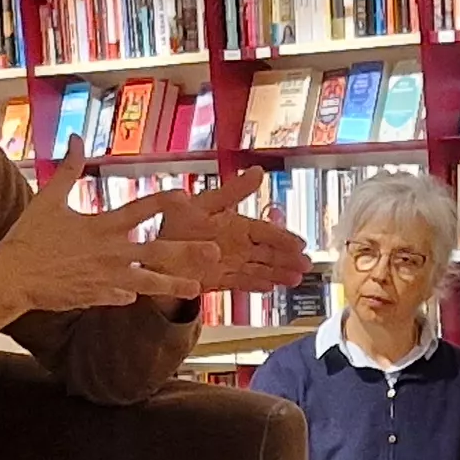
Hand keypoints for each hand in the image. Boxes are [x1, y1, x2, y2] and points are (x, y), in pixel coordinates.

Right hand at [0, 153, 215, 326]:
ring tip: (197, 289)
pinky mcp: (96, 297)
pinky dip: (133, 297)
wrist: (12, 276)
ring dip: (174, 284)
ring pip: (148, 283)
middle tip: (214, 251)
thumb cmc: (29, 236)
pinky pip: (121, 298)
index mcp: (101, 226)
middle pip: (156, 252)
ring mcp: (105, 278)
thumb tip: (76, 138)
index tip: (186, 196)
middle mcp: (110, 252)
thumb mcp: (48, 198)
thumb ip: (68, 169)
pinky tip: (145, 299)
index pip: (139, 210)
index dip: (163, 201)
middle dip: (186, 251)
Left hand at [148, 174, 313, 296]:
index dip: (283, 238)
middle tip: (307, 266)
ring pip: (259, 268)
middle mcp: (235, 244)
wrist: (151, 251)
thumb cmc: (177, 222)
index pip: (264, 231)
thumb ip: (233, 192)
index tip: (300, 245)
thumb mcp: (205, 204)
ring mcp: (228, 263)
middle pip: (267, 252)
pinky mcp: (218, 279)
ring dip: (278, 274)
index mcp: (234, 224)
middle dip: (288, 259)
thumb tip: (259, 171)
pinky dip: (256, 285)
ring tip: (295, 280)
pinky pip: (242, 282)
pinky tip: (272, 288)